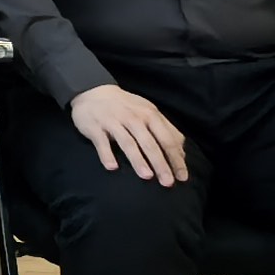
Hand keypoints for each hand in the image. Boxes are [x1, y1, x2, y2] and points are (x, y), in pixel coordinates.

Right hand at [69, 81, 190, 186]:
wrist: (92, 91)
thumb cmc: (126, 107)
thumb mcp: (149, 112)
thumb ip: (167, 131)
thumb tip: (182, 154)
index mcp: (150, 115)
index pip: (167, 139)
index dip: (176, 159)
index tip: (182, 177)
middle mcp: (133, 118)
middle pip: (149, 143)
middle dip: (160, 163)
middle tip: (167, 182)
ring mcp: (113, 121)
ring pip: (128, 143)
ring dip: (137, 160)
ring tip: (147, 176)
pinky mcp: (94, 126)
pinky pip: (101, 142)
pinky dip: (106, 154)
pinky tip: (112, 167)